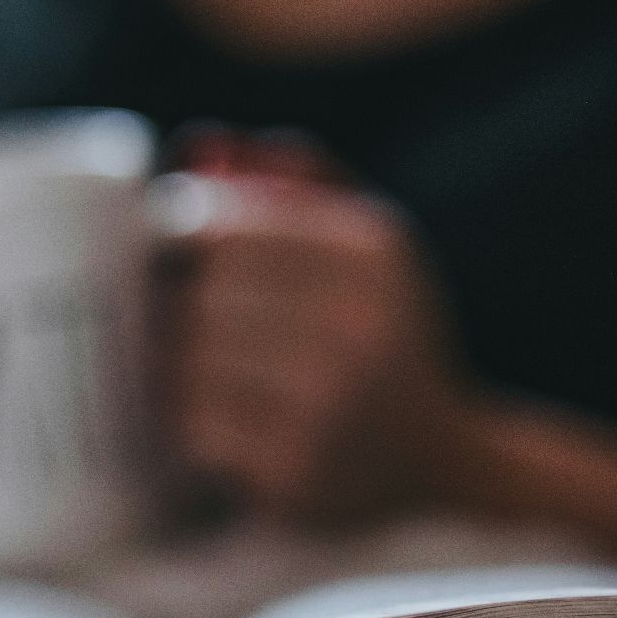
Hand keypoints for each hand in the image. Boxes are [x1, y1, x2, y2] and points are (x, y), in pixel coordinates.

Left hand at [161, 170, 477, 524]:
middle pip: (203, 294)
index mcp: (370, 252)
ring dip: (174, 365)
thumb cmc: (382, 336)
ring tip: (194, 370)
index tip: (177, 261)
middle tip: (176, 321)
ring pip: (190, 360)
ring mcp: (328, 404)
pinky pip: (194, 426)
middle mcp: (357, 324)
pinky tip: (214, 419)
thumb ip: (293, 182)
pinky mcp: (295, 472)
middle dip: (176, 306)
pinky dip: (188, 421)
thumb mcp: (368, 245)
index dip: (180, 240)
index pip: (224, 227)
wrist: (441, 462)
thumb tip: (197, 145)